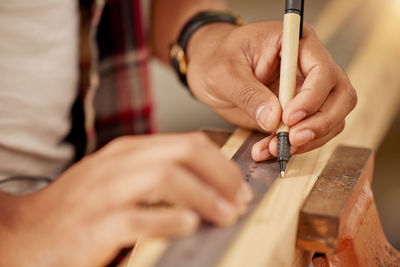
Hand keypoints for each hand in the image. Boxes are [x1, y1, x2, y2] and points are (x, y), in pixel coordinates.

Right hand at [0, 133, 250, 266]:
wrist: (28, 232)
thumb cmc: (80, 207)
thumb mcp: (118, 179)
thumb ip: (155, 176)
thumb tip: (208, 187)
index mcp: (129, 151)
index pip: (187, 143)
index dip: (221, 163)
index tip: (240, 185)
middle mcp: (120, 164)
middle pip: (184, 152)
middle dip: (221, 175)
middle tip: (241, 200)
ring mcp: (106, 192)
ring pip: (166, 177)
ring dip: (204, 196)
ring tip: (226, 215)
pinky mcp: (95, 226)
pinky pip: (139, 217)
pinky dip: (170, 219)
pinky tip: (190, 226)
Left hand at [186, 22, 356, 158]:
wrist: (208, 69)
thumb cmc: (216, 58)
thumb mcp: (224, 72)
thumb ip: (249, 93)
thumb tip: (274, 119)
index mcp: (295, 43)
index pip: (323, 70)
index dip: (312, 97)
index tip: (289, 117)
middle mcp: (308, 66)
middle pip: (340, 97)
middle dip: (321, 123)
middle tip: (292, 139)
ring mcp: (306, 91)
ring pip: (331, 119)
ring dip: (307, 140)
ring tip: (272, 148)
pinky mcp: (298, 112)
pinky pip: (309, 134)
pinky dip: (293, 147)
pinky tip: (267, 150)